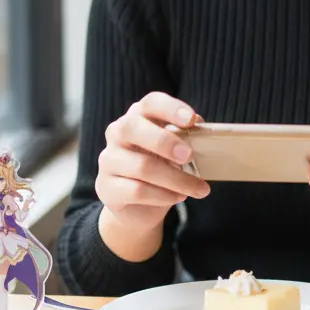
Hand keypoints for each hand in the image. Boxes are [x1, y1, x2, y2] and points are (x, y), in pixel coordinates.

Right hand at [96, 92, 209, 233]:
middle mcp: (118, 133)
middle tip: (189, 156)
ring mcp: (109, 160)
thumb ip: (186, 137)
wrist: (138, 205)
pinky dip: (163, 195)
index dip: (170, 108)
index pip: (150, 103)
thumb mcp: (175, 149)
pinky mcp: (107, 188)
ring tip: (198, 188)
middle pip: (133, 128)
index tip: (191, 120)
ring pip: (141, 166)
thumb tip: (202, 129)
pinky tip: (178, 197)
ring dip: (176, 179)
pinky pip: (137, 190)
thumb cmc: (161, 167)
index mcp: (138, 116)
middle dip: (165, 142)